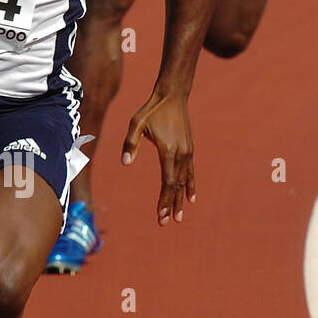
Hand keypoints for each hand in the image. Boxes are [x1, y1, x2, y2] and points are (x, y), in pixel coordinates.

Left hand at [122, 92, 195, 225]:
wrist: (173, 95)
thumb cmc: (152, 109)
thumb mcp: (136, 123)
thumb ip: (130, 143)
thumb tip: (125, 162)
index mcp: (168, 150)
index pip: (167, 181)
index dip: (164, 200)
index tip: (160, 215)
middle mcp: (181, 154)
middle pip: (176, 185)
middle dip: (171, 205)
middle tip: (166, 222)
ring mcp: (187, 152)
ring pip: (185, 181)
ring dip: (180, 200)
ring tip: (178, 217)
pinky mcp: (189, 149)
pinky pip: (191, 172)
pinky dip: (191, 186)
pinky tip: (191, 198)